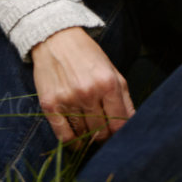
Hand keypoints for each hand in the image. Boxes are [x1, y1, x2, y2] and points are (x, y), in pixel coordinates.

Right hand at [30, 27, 133, 144]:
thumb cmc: (87, 55)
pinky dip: (72, 142)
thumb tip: (132, 123)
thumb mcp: (112, 70)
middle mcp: (88, 92)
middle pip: (101, 133)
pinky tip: (76, 138)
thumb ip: (124, 98)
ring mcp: (67, 99)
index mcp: (107, 83)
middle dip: (104, 135)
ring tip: (88, 128)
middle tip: (102, 130)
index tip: (116, 132)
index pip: (119, 124)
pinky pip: (64, 136)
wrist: (57, 38)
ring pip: (83, 135)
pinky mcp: (49, 105)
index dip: (120, 133)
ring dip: (88, 137)